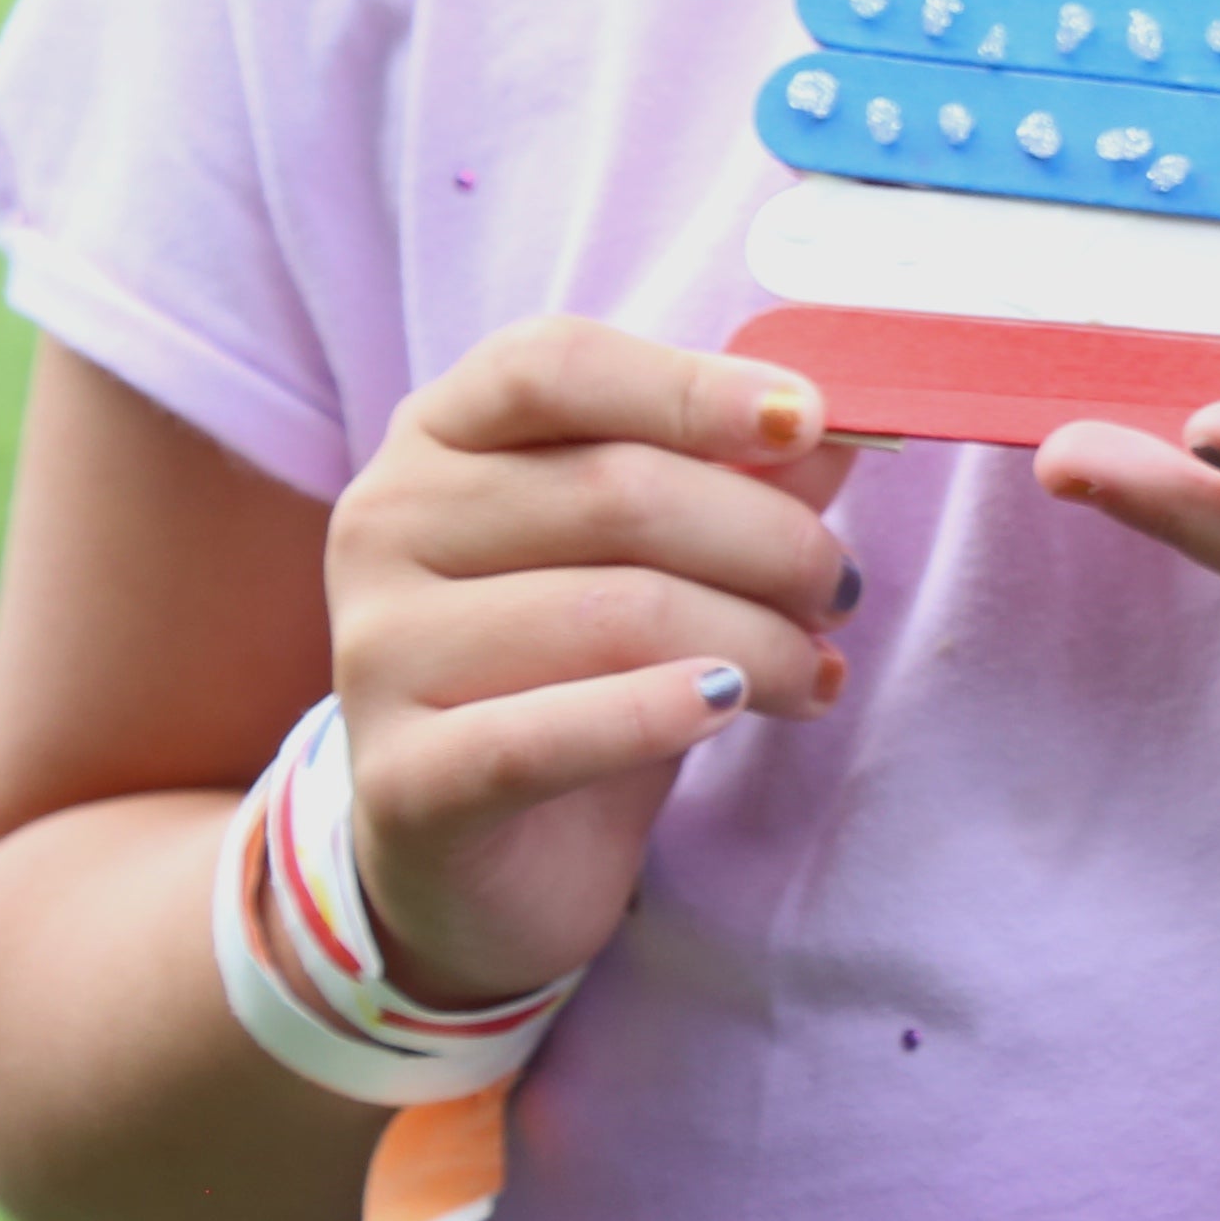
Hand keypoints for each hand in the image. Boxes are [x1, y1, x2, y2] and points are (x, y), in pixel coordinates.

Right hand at [318, 319, 856, 1006]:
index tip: (811, 419)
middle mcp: (387, 525)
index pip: (554, 366)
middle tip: (840, 589)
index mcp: (440, 435)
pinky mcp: (401, 780)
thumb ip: (741, 469)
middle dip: (769, 540)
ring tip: (811, 671)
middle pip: (616, 491)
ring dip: (754, 641)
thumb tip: (839, 422)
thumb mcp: (664, 550)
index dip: (693, 386)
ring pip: (613, 612)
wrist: (492, 854)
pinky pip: (545, 736)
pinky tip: (726, 706)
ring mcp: (379, 652)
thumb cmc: (585, 667)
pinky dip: (656, 715)